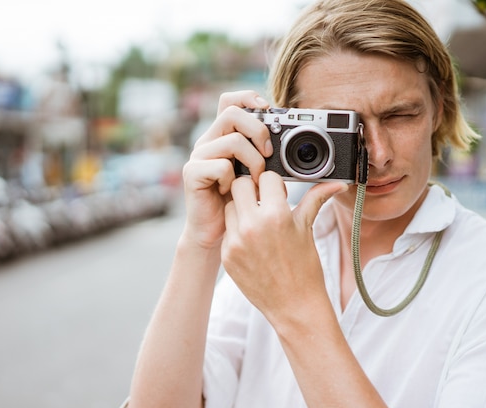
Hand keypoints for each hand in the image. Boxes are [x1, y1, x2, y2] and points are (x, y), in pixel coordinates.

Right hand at [181, 91, 272, 249]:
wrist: (216, 233)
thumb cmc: (240, 203)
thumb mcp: (257, 173)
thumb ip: (267, 154)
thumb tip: (293, 139)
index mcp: (223, 136)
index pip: (230, 100)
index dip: (248, 98)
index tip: (268, 110)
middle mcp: (208, 141)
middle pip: (232, 113)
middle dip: (258, 130)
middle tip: (269, 153)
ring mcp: (198, 156)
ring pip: (232, 140)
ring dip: (253, 160)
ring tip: (255, 180)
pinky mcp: (192, 174)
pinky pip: (220, 166)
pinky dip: (233, 180)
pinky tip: (231, 192)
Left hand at [221, 171, 347, 321]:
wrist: (294, 305)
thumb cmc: (305, 268)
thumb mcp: (307, 229)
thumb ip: (316, 199)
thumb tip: (337, 183)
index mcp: (276, 215)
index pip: (264, 177)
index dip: (272, 183)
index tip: (277, 193)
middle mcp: (252, 226)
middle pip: (239, 184)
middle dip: (252, 189)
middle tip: (262, 202)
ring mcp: (236, 241)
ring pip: (229, 206)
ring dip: (241, 209)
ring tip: (258, 224)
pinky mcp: (227, 255)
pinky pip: (226, 230)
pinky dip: (237, 231)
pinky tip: (252, 243)